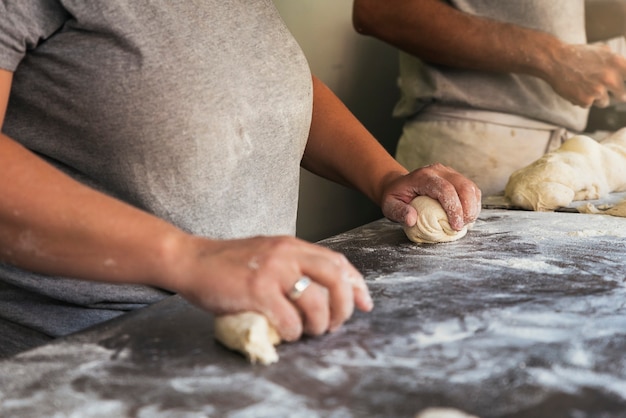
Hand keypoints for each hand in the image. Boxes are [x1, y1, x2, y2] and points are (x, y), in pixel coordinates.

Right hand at [168, 235, 372, 341]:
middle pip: (335, 278)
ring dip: (319, 323)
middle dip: (344, 306)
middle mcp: (287, 253)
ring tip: (311, 331)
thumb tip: (321, 292)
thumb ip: (293, 266)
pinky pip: (288, 318)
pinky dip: (293, 332)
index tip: (365, 303)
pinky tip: (287, 333)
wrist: (192, 260)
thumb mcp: (268, 254)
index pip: (337, 261)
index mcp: (292, 245)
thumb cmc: (228, 263)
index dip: (357, 284)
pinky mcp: (256, 290)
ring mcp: (272, 270)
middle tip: (336, 323)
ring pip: (316, 301)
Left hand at [379, 163, 480, 230]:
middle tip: (462, 227)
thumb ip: (399, 212)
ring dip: (473, 207)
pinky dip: (474, 204)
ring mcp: (449, 172)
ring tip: (466, 223)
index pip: (445, 190)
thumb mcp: (389, 206)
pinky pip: (472, 190)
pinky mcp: (456, 178)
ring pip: (471, 187)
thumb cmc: (396, 197)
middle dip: (467, 209)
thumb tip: (411, 219)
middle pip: (463, 186)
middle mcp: (438, 171)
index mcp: (423, 176)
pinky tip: (468, 217)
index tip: (455, 226)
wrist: (399, 185)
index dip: (454, 209)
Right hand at [545, 43, 625, 107]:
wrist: (555, 60)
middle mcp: (610, 78)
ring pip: (604, 102)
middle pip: (622, 95)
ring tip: (584, 87)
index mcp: (617, 63)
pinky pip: (588, 105)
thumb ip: (616, 61)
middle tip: (607, 92)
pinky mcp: (586, 100)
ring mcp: (598, 91)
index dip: (624, 83)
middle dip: (616, 94)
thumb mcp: (602, 51)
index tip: (622, 89)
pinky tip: (574, 89)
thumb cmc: (578, 54)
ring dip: (596, 98)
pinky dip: (582, 99)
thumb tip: (624, 71)